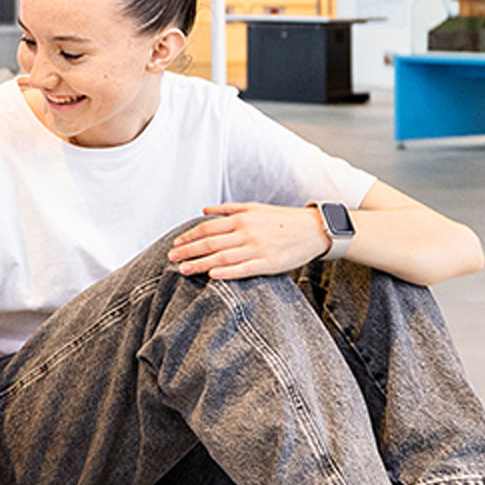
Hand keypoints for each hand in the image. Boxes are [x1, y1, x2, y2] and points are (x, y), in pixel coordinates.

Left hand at [168, 203, 327, 279]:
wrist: (313, 229)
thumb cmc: (282, 219)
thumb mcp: (254, 208)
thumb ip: (228, 209)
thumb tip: (204, 210)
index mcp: (241, 219)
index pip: (207, 228)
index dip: (189, 237)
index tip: (175, 245)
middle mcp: (246, 232)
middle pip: (210, 243)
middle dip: (188, 251)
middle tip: (171, 259)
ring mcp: (257, 248)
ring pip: (222, 257)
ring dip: (200, 264)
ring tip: (184, 270)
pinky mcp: (268, 263)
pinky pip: (244, 269)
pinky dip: (227, 273)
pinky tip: (213, 276)